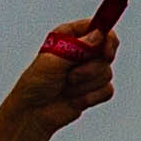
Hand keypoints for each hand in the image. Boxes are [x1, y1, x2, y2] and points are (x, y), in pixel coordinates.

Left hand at [14, 15, 118, 131]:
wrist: (32, 113)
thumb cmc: (35, 84)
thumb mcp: (53, 61)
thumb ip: (78, 47)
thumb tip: (98, 34)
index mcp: (69, 37)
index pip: (98, 28)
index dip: (107, 37)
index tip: (106, 50)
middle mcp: (81, 52)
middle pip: (107, 52)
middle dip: (90, 68)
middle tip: (72, 76)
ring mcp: (88, 71)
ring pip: (107, 73)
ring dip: (85, 85)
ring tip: (67, 88)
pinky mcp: (93, 89)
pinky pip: (107, 90)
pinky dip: (91, 97)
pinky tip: (75, 99)